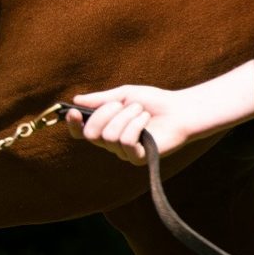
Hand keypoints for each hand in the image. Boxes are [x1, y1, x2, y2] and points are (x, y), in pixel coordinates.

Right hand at [65, 85, 191, 164]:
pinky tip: (146, 119)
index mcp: (105, 127)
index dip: (73, 124)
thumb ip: (100, 99)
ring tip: (140, 110)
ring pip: (110, 136)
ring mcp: (124, 152)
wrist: (180, 110)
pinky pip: (125, 142)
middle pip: (92, 134)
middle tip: (121, 104)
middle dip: (104, 114)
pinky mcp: (138, 159)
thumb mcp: (124, 95)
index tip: (73, 111)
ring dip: (126, 116)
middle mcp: (111, 143)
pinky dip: (136, 125)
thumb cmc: (153, 101)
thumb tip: (76, 99)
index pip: (81, 132)